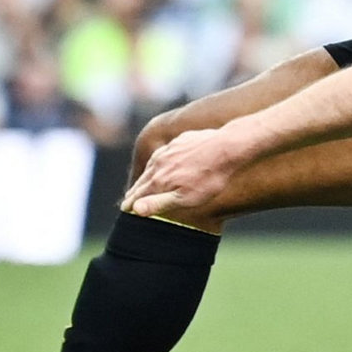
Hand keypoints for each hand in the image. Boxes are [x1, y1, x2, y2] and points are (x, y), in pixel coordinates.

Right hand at [120, 127, 249, 219]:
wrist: (227, 147)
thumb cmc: (210, 178)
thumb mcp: (186, 197)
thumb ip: (159, 203)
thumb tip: (135, 208)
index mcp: (159, 179)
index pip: (139, 194)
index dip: (132, 203)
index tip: (124, 209)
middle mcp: (159, 163)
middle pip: (143, 180)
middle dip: (135, 192)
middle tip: (128, 200)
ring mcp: (169, 150)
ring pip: (152, 165)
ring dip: (146, 176)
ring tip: (143, 183)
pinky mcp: (180, 141)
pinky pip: (165, 153)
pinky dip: (159, 162)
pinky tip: (162, 163)